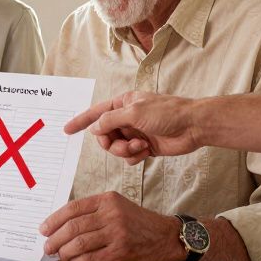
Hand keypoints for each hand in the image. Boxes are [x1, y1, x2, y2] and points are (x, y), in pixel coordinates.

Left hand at [38, 192, 183, 260]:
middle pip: (73, 227)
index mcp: (107, 200)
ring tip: (58, 255)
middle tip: (47, 247)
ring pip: (79, 244)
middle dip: (55, 239)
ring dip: (64, 252)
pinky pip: (91, 258)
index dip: (54, 220)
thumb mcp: (116, 205)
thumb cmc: (135, 221)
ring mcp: (117, 234)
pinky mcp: (120, 253)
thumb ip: (92, 211)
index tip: (43, 229)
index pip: (72, 208)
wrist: (164, 236)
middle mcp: (111, 215)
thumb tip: (60, 224)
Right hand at [64, 91, 200, 163]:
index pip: (95, 113)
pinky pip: (128, 156)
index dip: (80, 121)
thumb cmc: (168, 112)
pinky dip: (134, 156)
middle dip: (111, 143)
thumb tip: (94, 127)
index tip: (66, 129)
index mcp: (123, 103)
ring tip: (140, 147)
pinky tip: (147, 151)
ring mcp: (135, 133)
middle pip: (104, 135)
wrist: (193, 127)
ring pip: (115, 148)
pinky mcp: (144, 147)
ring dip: (125, 150)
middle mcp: (127, 118)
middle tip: (122, 144)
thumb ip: (110, 120)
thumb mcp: (134, 112)